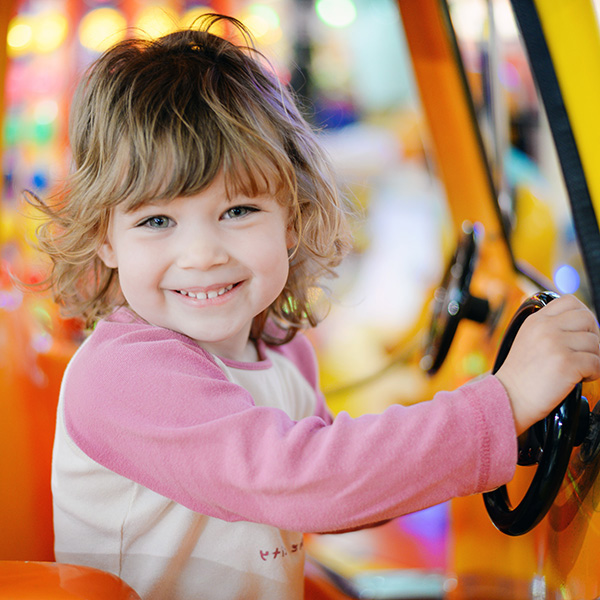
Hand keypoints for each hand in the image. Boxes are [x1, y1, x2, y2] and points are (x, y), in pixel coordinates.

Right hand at [495, 294, 599, 434]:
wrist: (508, 397)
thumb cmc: (521, 375)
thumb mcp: (528, 340)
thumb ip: (548, 328)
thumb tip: (580, 326)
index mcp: (536, 321)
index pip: (569, 301)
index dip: (582, 314)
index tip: (581, 331)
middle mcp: (546, 328)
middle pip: (587, 318)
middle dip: (593, 336)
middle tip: (584, 351)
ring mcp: (556, 345)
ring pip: (595, 342)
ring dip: (594, 357)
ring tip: (580, 368)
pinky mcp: (566, 364)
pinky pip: (596, 363)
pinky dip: (594, 373)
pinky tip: (580, 378)